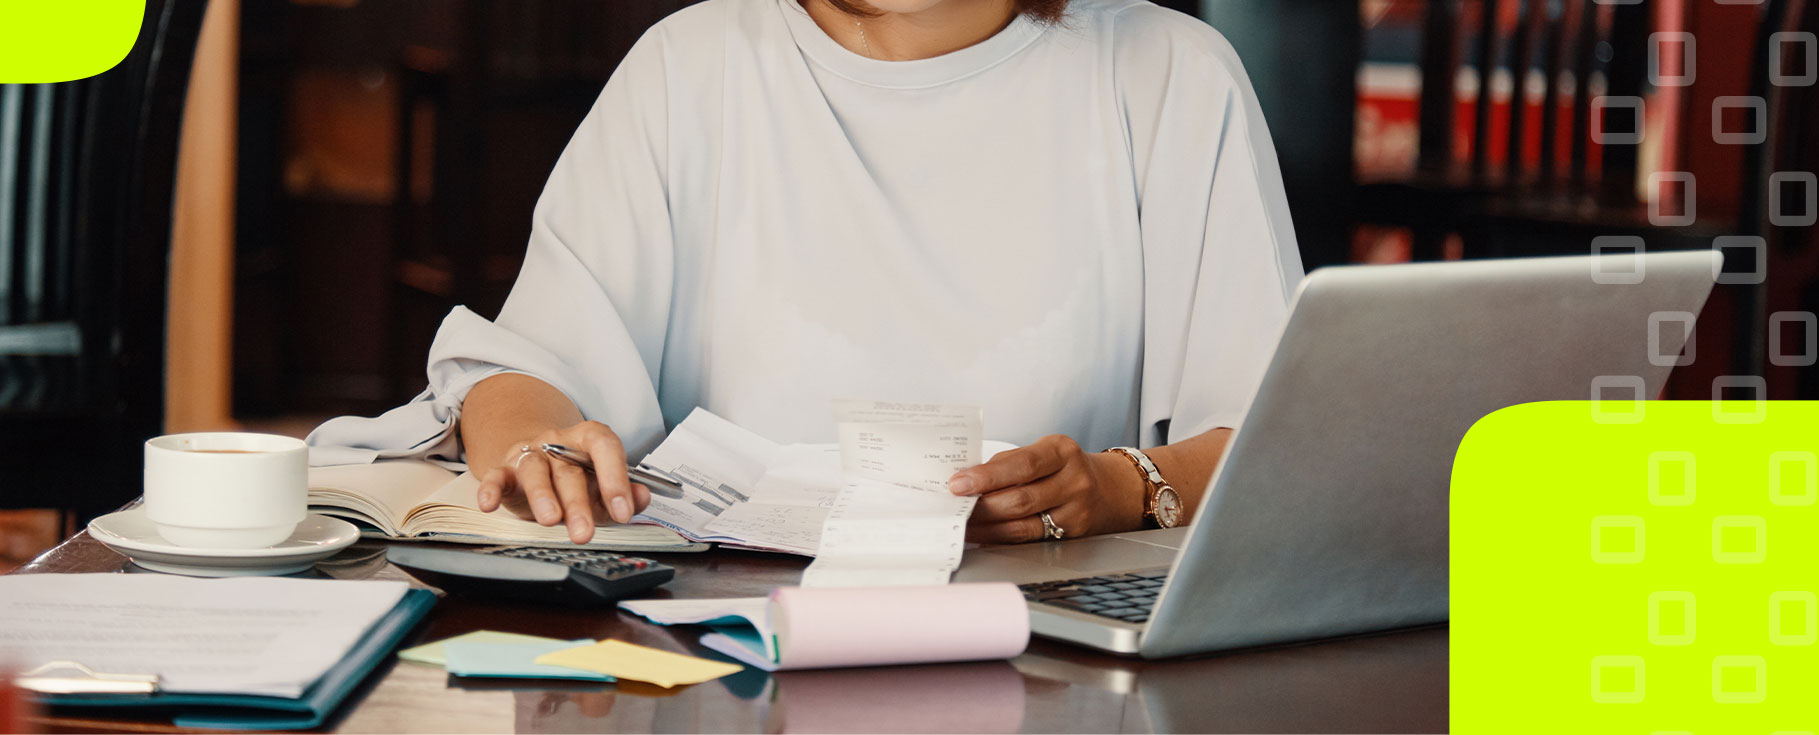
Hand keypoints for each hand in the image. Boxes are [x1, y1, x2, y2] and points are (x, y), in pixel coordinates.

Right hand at [474, 421, 651, 543]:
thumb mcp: (602, 485)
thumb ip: (624, 492)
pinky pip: (495, 476)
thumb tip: (642, 497)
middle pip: (569, 470)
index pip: (605, 448)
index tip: (623, 511)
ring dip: (543, 496)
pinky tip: (488, 503)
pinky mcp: (505, 470)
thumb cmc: (577, 476)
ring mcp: (531, 454)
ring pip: (535, 471)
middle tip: (584, 532)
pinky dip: (490, 489)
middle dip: (578, 503)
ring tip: (551, 520)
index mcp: (589, 439)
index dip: (615, 478)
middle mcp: (559, 443)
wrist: (541, 462)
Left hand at [946, 434, 1144, 543]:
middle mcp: (1074, 480)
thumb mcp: (1044, 452)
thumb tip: (967, 480)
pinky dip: (1001, 537)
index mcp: (1062, 451)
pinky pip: (1029, 539)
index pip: (1021, 465)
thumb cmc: (1065, 467)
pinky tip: (984, 534)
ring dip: (986, 527)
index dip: (986, 476)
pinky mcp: (1073, 535)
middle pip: (1019, 499)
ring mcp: (1076, 511)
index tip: (958, 483)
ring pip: (1022, 525)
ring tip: (963, 523)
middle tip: (953, 507)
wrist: (1111, 489)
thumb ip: (1009, 463)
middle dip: (980, 506)